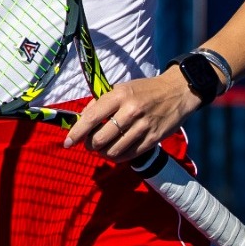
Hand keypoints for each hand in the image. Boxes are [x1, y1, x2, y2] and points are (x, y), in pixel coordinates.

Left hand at [62, 71, 200, 161]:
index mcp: (119, 95)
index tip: (68, 142)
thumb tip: (82, 120)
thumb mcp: (122, 88)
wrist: (177, 92)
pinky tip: (117, 152)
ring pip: (113, 150)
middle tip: (90, 144)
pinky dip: (118, 157)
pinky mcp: (153, 138)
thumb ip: (102, 102)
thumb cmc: (145, 90)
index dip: (76, 133)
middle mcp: (130, 111)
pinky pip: (129, 155)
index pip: (91, 117)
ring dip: (104, 153)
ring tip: (103, 149)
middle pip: (100, 139)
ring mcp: (142, 126)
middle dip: (90, 145)